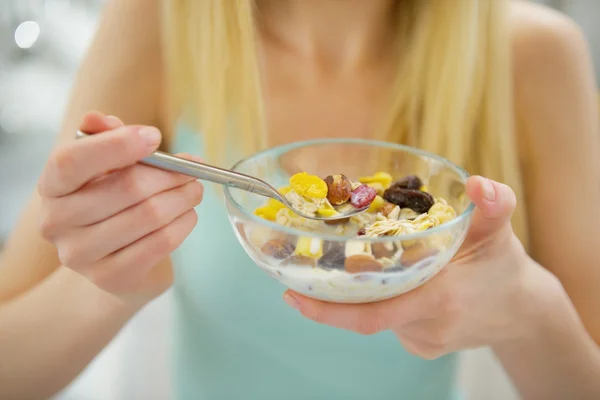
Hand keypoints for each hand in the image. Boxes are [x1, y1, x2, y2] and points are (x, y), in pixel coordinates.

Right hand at [38, 111, 203, 303]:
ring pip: (149, 215)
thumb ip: (106, 140)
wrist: (118, 262)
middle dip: (170, 174)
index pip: (70, 161)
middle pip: (125, 187)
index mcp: (51, 187)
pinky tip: (188, 216)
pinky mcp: (110, 278)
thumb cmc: (114, 204)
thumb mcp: (107, 168)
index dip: (116, 145)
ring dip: (182, 198)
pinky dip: (183, 224)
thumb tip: (102, 119)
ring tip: (194, 191)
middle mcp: (56, 222)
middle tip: (193, 170)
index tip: (155, 136)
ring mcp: (80, 255)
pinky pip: (160, 243)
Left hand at [283, 176, 556, 358]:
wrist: (519, 310)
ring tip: (338, 260)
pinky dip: (375, 297)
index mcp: (439, 299)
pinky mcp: (420, 345)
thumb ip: (494, 204)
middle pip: (362, 313)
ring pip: (374, 313)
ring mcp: (421, 340)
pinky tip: (376, 275)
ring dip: (355, 290)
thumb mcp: (501, 231)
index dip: (329, 311)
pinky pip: (387, 319)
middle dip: (327, 294)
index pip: (373, 315)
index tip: (291, 296)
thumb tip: (477, 183)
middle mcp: (425, 326)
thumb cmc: (503, 266)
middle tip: (294, 266)